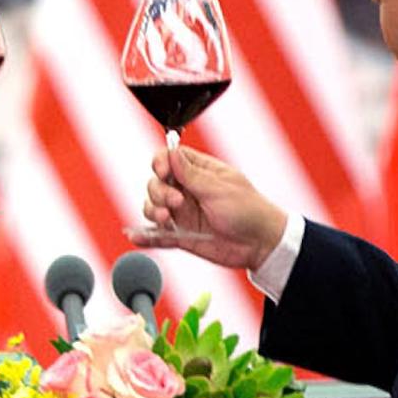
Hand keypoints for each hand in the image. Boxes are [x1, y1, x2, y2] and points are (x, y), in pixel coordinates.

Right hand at [140, 144, 286, 271]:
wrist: (262, 245)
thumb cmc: (249, 210)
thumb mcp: (220, 189)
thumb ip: (191, 174)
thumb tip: (171, 152)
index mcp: (199, 172)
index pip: (168, 159)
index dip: (160, 163)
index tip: (163, 171)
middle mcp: (187, 191)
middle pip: (156, 183)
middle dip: (158, 191)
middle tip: (176, 202)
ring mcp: (183, 214)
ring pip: (152, 207)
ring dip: (152, 211)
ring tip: (164, 219)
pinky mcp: (182, 236)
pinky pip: (158, 235)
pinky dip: (145, 236)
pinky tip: (135, 236)